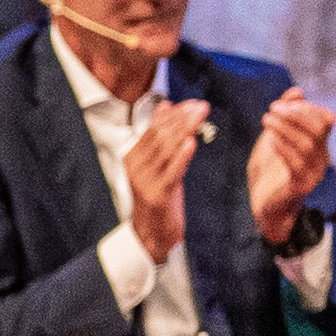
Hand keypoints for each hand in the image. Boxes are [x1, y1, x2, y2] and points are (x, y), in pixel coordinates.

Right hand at [123, 98, 210, 267]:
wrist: (151, 232)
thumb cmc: (158, 193)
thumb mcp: (158, 162)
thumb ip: (160, 135)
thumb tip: (165, 105)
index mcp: (133, 155)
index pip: (154, 128)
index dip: (174, 114)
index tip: (192, 103)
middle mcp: (136, 166)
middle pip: (160, 136)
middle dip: (182, 119)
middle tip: (201, 107)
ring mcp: (146, 180)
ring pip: (165, 150)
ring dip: (185, 131)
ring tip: (200, 116)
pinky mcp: (158, 194)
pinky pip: (171, 172)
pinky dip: (181, 156)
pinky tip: (191, 142)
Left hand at [247, 94, 332, 249]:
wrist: (264, 205)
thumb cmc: (269, 169)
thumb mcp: (274, 136)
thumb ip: (286, 115)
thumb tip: (297, 91)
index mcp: (320, 145)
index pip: (326, 119)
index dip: (306, 107)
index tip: (280, 103)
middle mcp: (322, 158)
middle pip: (319, 128)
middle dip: (295, 114)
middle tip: (272, 108)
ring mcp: (314, 173)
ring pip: (307, 143)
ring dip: (285, 127)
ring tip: (266, 120)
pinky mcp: (302, 186)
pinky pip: (297, 163)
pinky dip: (283, 146)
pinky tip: (269, 139)